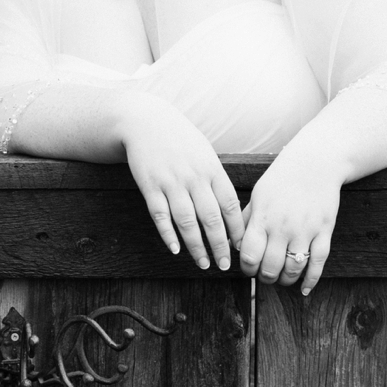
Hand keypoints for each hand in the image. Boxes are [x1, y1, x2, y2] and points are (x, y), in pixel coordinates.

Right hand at [115, 95, 242, 271]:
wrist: (145, 121)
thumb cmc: (180, 139)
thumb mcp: (205, 153)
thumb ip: (216, 178)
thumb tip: (230, 209)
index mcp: (211, 169)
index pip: (229, 204)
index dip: (237, 229)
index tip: (241, 247)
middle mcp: (194, 177)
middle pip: (211, 218)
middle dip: (219, 245)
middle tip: (224, 265)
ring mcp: (171, 182)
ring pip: (186, 221)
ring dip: (196, 246)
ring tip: (203, 264)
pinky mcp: (150, 186)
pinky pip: (160, 215)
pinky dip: (168, 234)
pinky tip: (175, 249)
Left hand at [238, 149, 343, 295]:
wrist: (315, 163)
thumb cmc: (281, 180)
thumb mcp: (258, 197)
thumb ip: (245, 221)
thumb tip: (233, 246)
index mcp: (262, 218)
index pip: (248, 254)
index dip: (246, 268)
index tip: (249, 268)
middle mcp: (282, 226)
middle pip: (270, 267)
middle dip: (265, 278)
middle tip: (266, 275)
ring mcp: (305, 230)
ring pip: (293, 268)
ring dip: (285, 280)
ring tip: (282, 279)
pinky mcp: (324, 231)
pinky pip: (318, 262)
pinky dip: (311, 279)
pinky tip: (304, 289)